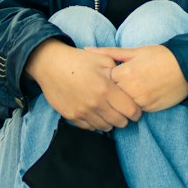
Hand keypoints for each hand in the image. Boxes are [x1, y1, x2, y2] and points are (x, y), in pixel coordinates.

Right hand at [24, 40, 142, 130]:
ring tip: (109, 112)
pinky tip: (96, 113)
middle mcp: (95, 104)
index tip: (136, 110)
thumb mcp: (103, 59)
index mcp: (106, 89)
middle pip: (119, 122)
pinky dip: (95, 123)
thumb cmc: (79, 60)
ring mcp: (82, 112)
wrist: (51, 65)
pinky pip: (89, 127)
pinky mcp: (71, 116)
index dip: (136, 112)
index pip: (130, 110)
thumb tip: (129, 84)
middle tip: (122, 111)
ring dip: (110, 122)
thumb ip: (119, 72)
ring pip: (105, 127)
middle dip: (124, 118)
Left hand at [98, 45, 187, 111]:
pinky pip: (135, 110)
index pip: (102, 82)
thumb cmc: (160, 56)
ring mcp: (140, 101)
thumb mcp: (135, 51)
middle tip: (116, 86)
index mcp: (124, 73)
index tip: (106, 77)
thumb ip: (109, 53)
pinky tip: (138, 96)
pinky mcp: (149, 109)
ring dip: (122, 101)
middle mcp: (130, 89)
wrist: (187, 68)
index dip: (103, 80)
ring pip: (121, 106)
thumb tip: (87, 50)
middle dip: (111, 92)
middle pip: (110, 96)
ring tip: (128, 91)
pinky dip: (133, 106)